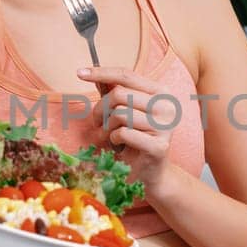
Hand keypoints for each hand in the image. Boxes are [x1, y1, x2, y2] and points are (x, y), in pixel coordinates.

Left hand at [79, 65, 173, 188]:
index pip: (127, 75)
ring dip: (107, 127)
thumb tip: (95, 74)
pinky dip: (114, 139)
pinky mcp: (159, 146)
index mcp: (162, 92)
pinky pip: (124, 133)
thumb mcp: (126, 111)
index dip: (102, 73)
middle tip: (97, 122)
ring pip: (120, 114)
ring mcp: (165, 126)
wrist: (151, 173)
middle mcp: (167, 106)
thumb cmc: (136, 139)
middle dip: (101, 109)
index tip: (80, 73)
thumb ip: (116, 93)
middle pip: (120, 94)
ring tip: (110, 136)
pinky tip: (119, 145)